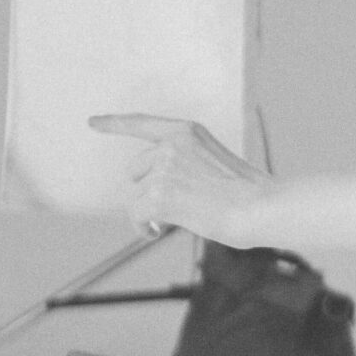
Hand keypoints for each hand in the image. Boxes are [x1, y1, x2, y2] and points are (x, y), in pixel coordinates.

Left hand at [90, 113, 270, 245]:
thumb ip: (185, 164)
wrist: (262, 208)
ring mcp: (164, 168)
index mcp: (188, 131)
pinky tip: (157, 233)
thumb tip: (154, 195)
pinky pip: (135, 215)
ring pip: (136, 196)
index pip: (142, 122)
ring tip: (170, 223)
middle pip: (136, 170)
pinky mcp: (158, 195)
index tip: (92, 122)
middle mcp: (172, 144)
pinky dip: (143, 228)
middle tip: (170, 208)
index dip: (114, 123)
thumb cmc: (249, 194)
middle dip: (147, 190)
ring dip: (148, 212)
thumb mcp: (215, 163)